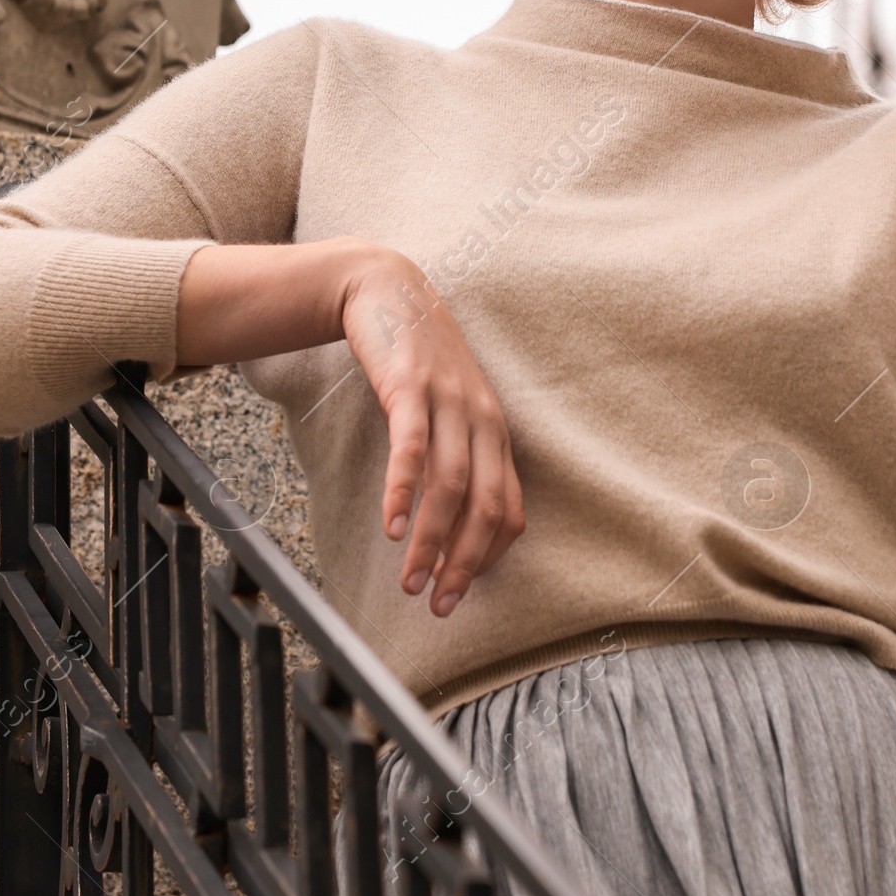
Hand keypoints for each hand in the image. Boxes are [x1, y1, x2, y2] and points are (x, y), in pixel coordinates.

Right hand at [338, 249, 524, 618]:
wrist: (386, 289)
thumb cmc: (415, 359)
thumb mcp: (445, 410)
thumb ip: (452, 457)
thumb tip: (445, 524)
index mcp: (494, 432)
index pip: (509, 511)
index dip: (487, 558)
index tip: (459, 593)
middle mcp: (481, 418)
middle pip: (486, 506)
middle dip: (464, 563)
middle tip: (439, 605)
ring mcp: (448, 400)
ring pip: (451, 485)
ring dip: (432, 541)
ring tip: (411, 581)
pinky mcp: (410, 384)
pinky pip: (412, 446)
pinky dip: (405, 491)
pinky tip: (392, 526)